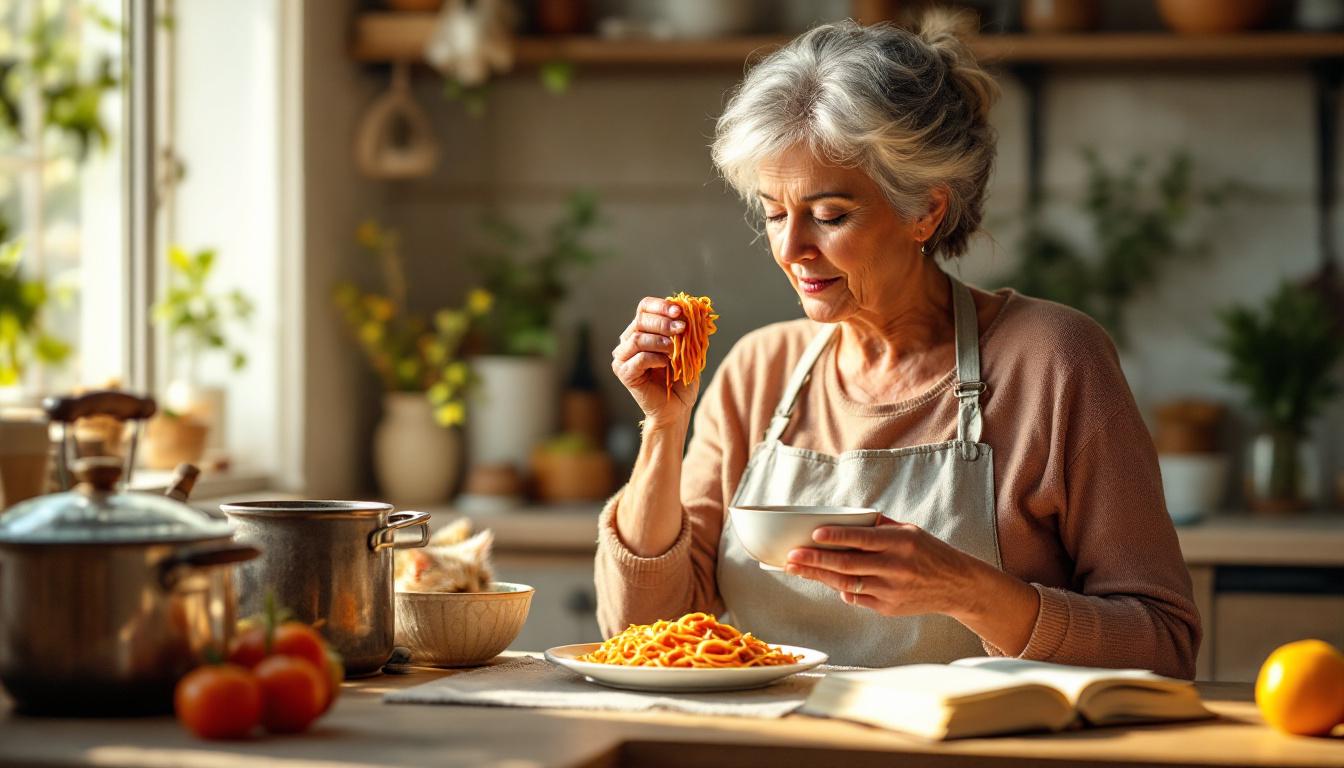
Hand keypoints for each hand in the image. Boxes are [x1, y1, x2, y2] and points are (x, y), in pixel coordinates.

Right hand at [611, 296, 696, 426]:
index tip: (680, 311)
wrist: (676, 408)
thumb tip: (696, 309)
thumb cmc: (681, 379)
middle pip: (640, 320)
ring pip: (637, 339)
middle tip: (682, 328)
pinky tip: (667, 364)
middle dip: (663, 322)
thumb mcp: (688, 349)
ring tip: (674, 349)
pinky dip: (655, 358)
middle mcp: (628, 341)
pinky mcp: (624, 373)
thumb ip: (688, 330)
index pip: (644, 308)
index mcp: (641, 330)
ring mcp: (623, 357)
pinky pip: (638, 359)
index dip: (661, 306)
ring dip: (660, 340)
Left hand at [785, 518, 1039, 654]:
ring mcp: (890, 591)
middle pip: (847, 565)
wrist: (957, 586)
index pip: (862, 539)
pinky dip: (839, 589)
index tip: (814, 534)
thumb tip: (844, 520)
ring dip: (818, 576)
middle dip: (815, 560)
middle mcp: (895, 567)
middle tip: (791, 556)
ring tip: (795, 568)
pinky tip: (823, 580)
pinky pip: (856, 597)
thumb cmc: (929, 552)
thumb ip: (879, 526)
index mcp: (900, 543)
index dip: (837, 537)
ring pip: (846, 584)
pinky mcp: (887, 608)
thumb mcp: (909, 531)